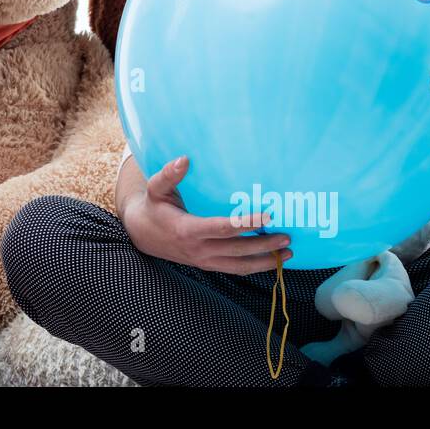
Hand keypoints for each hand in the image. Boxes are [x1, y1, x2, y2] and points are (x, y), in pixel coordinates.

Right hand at [121, 156, 292, 274]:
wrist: (142, 236)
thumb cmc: (153, 207)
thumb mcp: (155, 189)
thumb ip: (169, 174)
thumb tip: (185, 159)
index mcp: (187, 230)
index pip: (222, 228)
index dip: (245, 224)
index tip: (267, 216)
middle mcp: (198, 250)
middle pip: (237, 250)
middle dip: (264, 245)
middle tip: (287, 236)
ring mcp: (204, 261)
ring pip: (239, 266)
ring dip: (265, 261)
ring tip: (287, 252)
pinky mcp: (208, 265)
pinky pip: (235, 269)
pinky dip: (255, 266)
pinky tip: (272, 260)